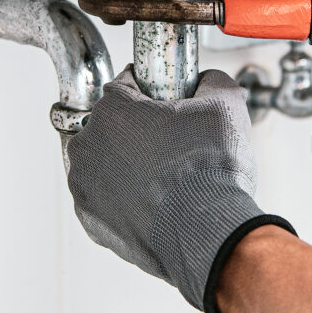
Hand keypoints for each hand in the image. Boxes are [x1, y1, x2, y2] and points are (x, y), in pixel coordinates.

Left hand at [66, 67, 293, 310]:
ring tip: (166, 174)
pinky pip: (105, 198)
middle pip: (111, 125)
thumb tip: (208, 81)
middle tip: (172, 141)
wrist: (208, 231)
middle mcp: (88, 146)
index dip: (151, 90)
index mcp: (113, 111)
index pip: (125, 85)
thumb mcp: (225, 105)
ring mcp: (85, 187)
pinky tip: (156, 199)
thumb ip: (213, 81)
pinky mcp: (92, 221)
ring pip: (105, 162)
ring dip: (127, 163)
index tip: (167, 101)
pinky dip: (125, 197)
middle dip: (137, 129)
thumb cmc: (210, 171)